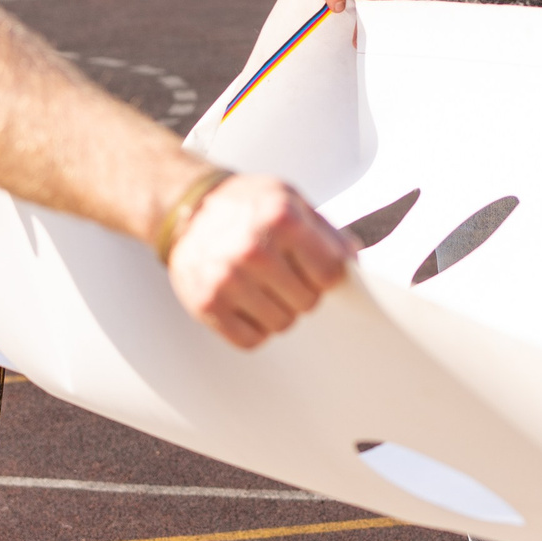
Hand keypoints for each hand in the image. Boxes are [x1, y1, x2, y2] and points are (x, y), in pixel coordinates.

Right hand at [164, 173, 353, 348]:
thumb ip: (326, 232)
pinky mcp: (206, 304)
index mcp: (280, 219)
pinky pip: (251, 340)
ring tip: (262, 285)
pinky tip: (246, 302)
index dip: (327, 276)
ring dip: (278, 311)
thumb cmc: (244, 204)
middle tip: (284, 275)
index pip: (330, 273)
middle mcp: (253, 250)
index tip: (316, 271)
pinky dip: (254, 327)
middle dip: (302, 292)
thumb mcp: (291, 199)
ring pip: (282, 324)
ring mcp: (227, 279)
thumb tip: (353, 261)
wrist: (188, 206)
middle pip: (308, 302)